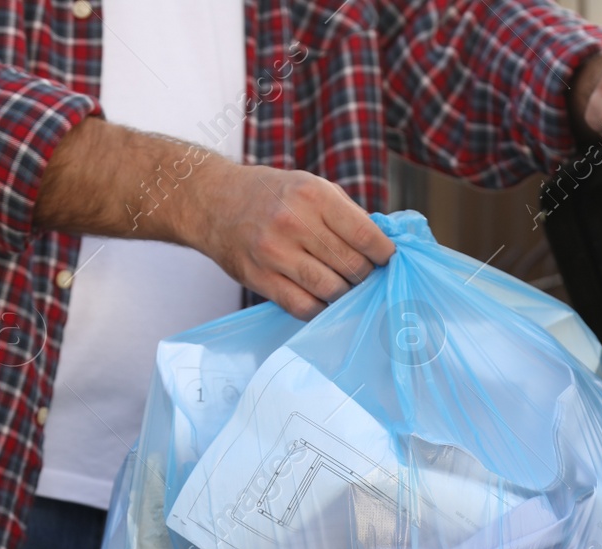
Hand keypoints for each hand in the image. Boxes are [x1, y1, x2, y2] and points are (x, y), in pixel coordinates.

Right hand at [184, 160, 395, 319]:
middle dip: (366, 275)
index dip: (384, 254)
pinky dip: (321, 308)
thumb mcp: (312, 186)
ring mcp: (274, 253)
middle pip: (352, 267)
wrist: (214, 202)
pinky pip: (304, 307)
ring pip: (332, 290)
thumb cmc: (273, 195)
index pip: (365, 235)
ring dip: (345, 293)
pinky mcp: (259, 278)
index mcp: (313, 195)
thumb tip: (386, 246)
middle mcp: (293, 222)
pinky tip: (322, 298)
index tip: (387, 260)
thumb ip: (348, 214)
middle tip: (364, 275)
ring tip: (345, 286)